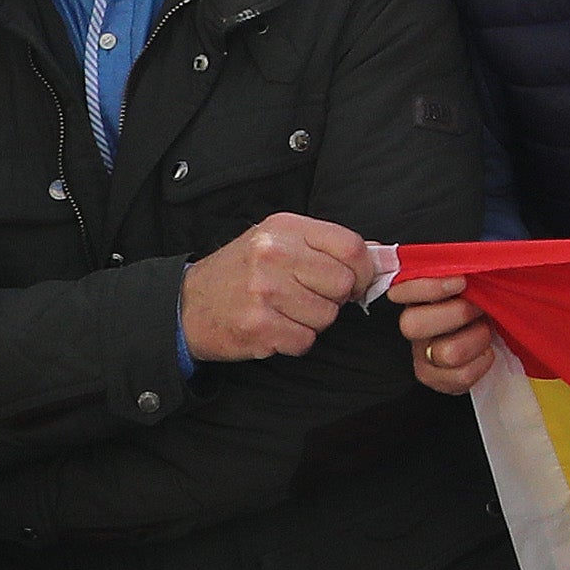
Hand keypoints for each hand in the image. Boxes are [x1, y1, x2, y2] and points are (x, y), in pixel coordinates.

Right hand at [176, 213, 376, 362]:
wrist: (185, 305)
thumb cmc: (241, 272)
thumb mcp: (278, 241)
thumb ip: (327, 246)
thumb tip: (383, 257)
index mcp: (285, 228)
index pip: (351, 247)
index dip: (364, 270)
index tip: (357, 281)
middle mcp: (273, 255)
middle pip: (343, 284)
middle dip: (335, 297)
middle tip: (309, 296)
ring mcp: (264, 292)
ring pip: (327, 316)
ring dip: (313, 321)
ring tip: (285, 310)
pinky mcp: (257, 327)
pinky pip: (305, 341)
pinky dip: (294, 340)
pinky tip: (273, 327)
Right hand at [385, 274, 505, 390]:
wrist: (497, 334)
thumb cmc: (483, 302)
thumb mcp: (476, 280)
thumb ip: (466, 267)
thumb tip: (473, 258)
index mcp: (417, 298)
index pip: (400, 291)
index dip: (428, 287)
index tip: (461, 281)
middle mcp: (414, 327)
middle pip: (412, 325)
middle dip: (456, 314)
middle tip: (478, 308)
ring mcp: (422, 356)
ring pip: (445, 352)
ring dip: (475, 339)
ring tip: (486, 331)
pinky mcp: (437, 380)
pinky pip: (459, 377)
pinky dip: (481, 363)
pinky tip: (486, 353)